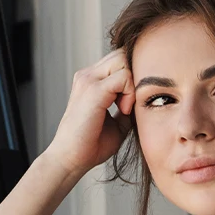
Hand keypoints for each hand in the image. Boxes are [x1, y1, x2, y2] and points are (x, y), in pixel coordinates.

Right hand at [43, 48, 134, 177]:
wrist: (70, 160)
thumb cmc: (90, 146)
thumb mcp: (116, 122)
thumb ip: (127, 106)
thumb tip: (144, 98)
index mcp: (90, 81)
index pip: (119, 61)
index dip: (131, 78)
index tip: (128, 106)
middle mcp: (87, 76)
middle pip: (123, 54)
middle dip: (134, 75)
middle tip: (129, 104)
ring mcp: (88, 80)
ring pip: (124, 59)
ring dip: (132, 83)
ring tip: (125, 108)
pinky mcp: (93, 89)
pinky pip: (124, 75)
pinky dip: (130, 92)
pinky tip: (124, 110)